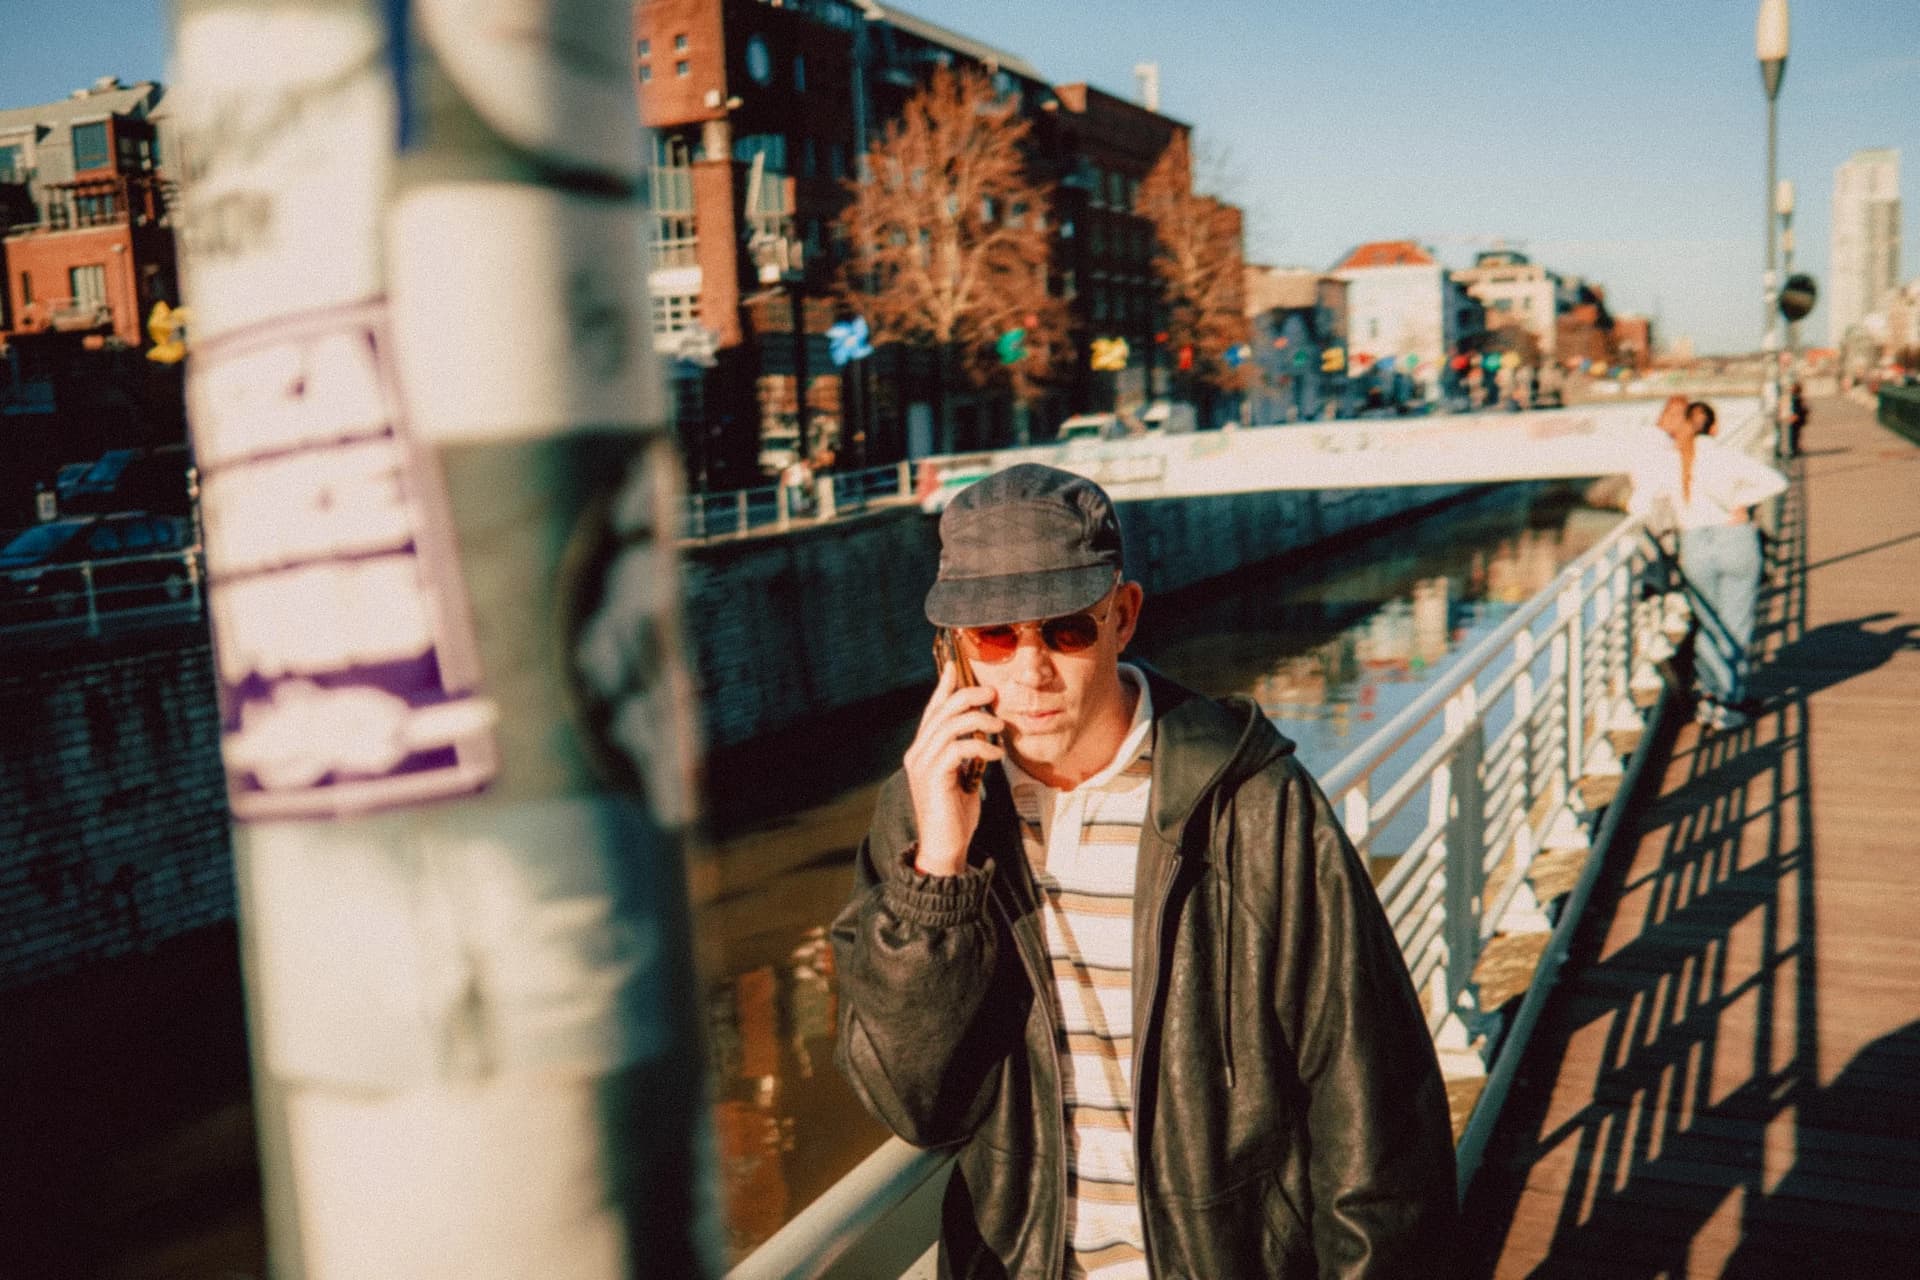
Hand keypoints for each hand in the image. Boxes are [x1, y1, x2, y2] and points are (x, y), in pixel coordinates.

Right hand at [903, 664, 1004, 875]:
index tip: (956, 667)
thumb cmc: (956, 814)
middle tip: (993, 694)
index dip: (943, 687)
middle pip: (942, 711)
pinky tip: (997, 753)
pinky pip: (958, 748)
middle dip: (968, 695)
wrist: (945, 848)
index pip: (932, 710)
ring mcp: (922, 764)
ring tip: (1000, 727)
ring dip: (979, 720)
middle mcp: (917, 753)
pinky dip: (981, 745)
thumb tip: (982, 732)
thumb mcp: (962, 776)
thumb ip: (964, 754)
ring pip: (950, 725)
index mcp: (922, 750)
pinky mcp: (933, 777)